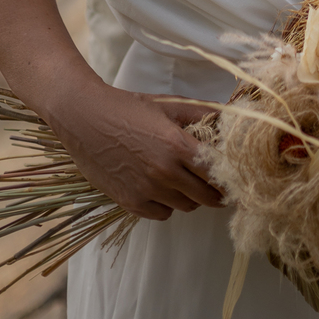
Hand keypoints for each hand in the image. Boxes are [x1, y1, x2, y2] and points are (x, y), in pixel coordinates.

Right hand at [54, 84, 222, 221]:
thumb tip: (230, 115)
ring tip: (186, 183)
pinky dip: (166, 205)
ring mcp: (146, 190)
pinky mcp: (130, 202)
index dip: (227, 176)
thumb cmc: (128, 107)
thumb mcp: (167, 104)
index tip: (233, 177)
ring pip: (185, 206)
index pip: (216, 171)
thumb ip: (201, 111)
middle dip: (215, 192)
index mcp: (177, 144)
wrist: (85, 117)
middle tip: (218, 188)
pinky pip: (161, 214)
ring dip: (190, 197)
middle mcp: (164, 171)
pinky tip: (162, 190)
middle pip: (205, 195)